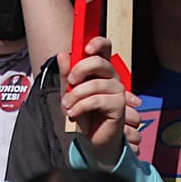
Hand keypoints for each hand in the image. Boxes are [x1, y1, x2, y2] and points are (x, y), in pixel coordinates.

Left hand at [60, 36, 140, 170]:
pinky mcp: (118, 105)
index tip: (86, 49)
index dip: (98, 43)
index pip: (105, 48)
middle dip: (81, 69)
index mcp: (101, 70)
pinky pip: (97, 100)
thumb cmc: (82, 112)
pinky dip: (80, 106)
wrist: (91, 138)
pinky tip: (73, 114)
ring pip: (95, 84)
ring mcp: (118, 90)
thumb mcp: (68, 92)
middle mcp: (112, 77)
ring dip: (75, 95)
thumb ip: (66, 74)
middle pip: (100, 62)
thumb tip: (62, 54)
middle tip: (70, 81)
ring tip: (66, 106)